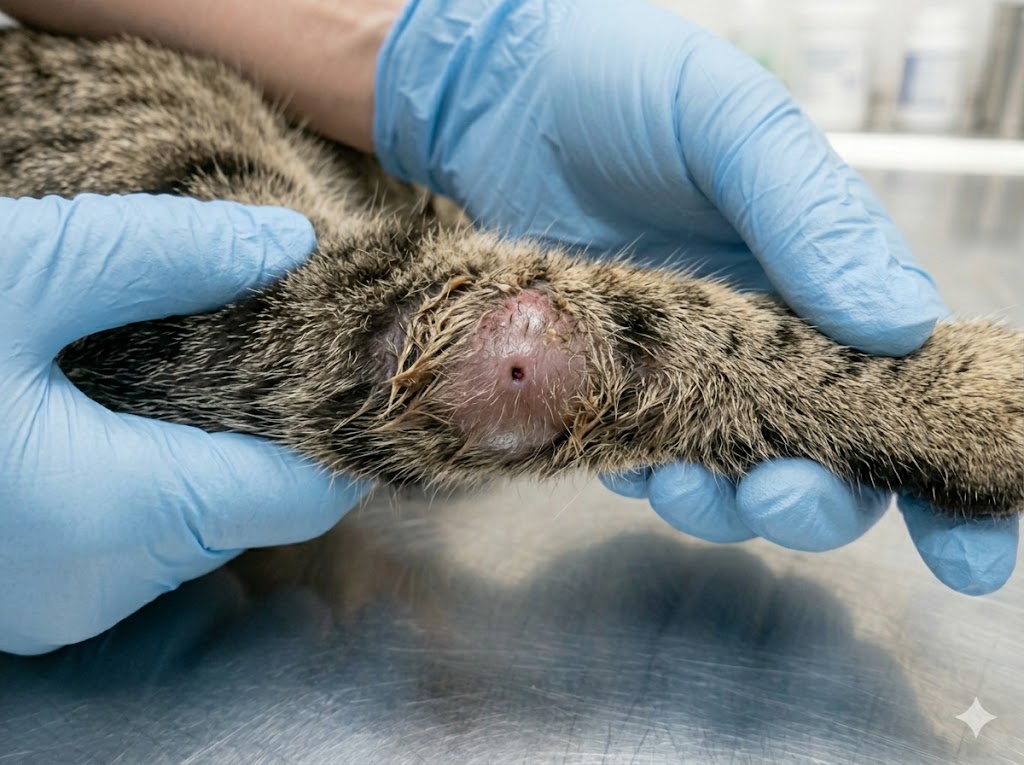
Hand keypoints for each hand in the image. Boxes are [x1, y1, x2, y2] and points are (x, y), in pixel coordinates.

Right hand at [0, 194, 369, 654]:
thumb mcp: (15, 272)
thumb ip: (163, 255)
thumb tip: (285, 240)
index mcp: (121, 517)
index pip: (307, 492)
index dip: (344, 426)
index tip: (359, 358)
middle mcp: (105, 581)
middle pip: (258, 505)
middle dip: (280, 420)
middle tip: (280, 328)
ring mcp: (64, 597)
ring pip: (200, 517)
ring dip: (214, 439)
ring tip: (203, 352)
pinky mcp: (31, 583)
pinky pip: (137, 527)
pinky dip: (155, 464)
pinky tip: (130, 397)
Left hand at [374, 0, 1018, 592]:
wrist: (495, 87)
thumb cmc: (621, 82)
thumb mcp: (728, 124)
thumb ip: (811, 216)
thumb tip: (904, 325)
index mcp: (819, 276)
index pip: (905, 383)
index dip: (939, 468)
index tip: (968, 549)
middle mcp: (758, 333)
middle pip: (819, 454)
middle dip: (816, 505)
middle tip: (785, 498)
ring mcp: (679, 364)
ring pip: (727, 472)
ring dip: (723, 507)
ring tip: (693, 491)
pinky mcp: (604, 379)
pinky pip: (635, 453)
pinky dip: (641, 476)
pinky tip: (630, 465)